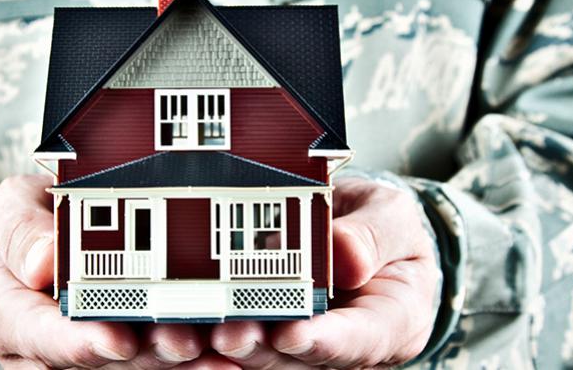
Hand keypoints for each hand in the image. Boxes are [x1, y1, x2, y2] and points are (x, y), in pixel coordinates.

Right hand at [0, 175, 208, 368]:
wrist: (36, 245)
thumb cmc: (26, 223)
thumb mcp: (10, 207)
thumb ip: (22, 230)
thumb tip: (44, 263)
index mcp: (0, 312)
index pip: (37, 335)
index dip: (79, 342)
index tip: (120, 339)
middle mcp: (34, 349)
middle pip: (89, 364)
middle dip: (142, 357)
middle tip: (186, 344)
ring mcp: (72, 360)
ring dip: (169, 366)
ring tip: (215, 355)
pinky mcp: (108, 361)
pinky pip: (144, 368)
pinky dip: (183, 365)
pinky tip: (219, 358)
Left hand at [211, 177, 440, 367]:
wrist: (362, 235)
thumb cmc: (383, 230)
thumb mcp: (393, 217)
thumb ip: (374, 236)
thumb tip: (343, 257)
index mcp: (391, 321)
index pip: (361, 341)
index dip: (325, 342)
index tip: (292, 332)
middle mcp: (346, 344)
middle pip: (303, 359)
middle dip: (263, 348)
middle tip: (230, 333)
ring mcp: (306, 346)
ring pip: (267, 359)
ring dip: (231, 349)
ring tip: (197, 334)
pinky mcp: (270, 338)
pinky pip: (241, 346)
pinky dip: (207, 340)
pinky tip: (179, 330)